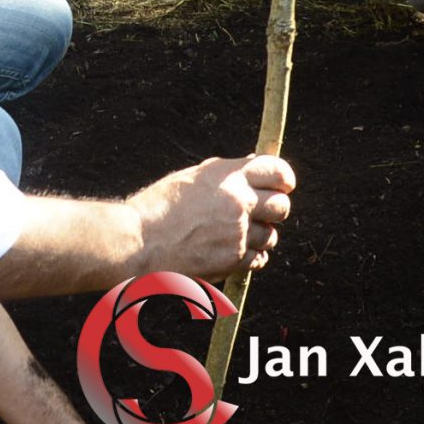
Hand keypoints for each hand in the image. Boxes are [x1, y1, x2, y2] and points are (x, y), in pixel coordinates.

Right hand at [130, 154, 296, 277]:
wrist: (140, 243)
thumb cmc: (159, 208)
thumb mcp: (191, 178)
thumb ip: (226, 172)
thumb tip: (253, 163)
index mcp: (228, 176)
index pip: (277, 170)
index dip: (284, 177)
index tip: (284, 184)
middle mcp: (238, 202)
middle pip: (282, 206)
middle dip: (274, 209)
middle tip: (262, 211)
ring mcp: (238, 233)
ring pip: (271, 235)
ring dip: (260, 235)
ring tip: (236, 233)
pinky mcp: (234, 260)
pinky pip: (259, 259)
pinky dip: (251, 256)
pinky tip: (233, 250)